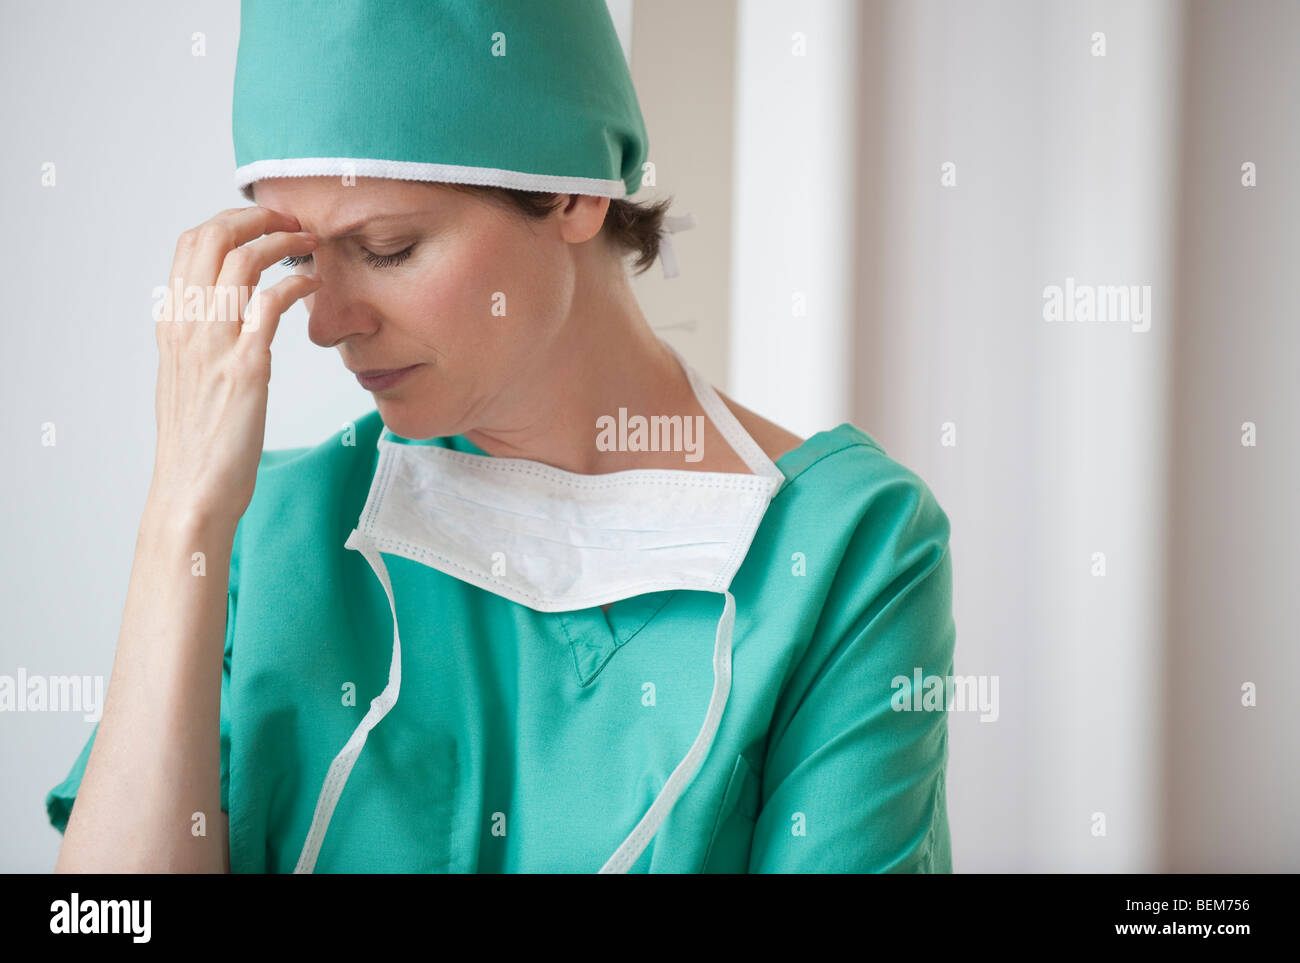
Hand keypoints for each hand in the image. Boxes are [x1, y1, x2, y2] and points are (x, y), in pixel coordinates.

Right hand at [149, 206, 320, 526]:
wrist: (193, 491)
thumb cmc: (200, 442)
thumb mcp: (189, 379)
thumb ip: (200, 341)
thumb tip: (220, 315)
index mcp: (173, 325)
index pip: (189, 244)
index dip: (229, 221)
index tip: (263, 222)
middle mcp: (187, 325)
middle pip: (212, 236)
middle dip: (257, 216)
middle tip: (293, 221)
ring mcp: (214, 344)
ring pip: (242, 259)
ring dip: (282, 240)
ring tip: (310, 243)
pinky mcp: (247, 367)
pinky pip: (270, 302)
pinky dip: (296, 281)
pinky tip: (314, 283)